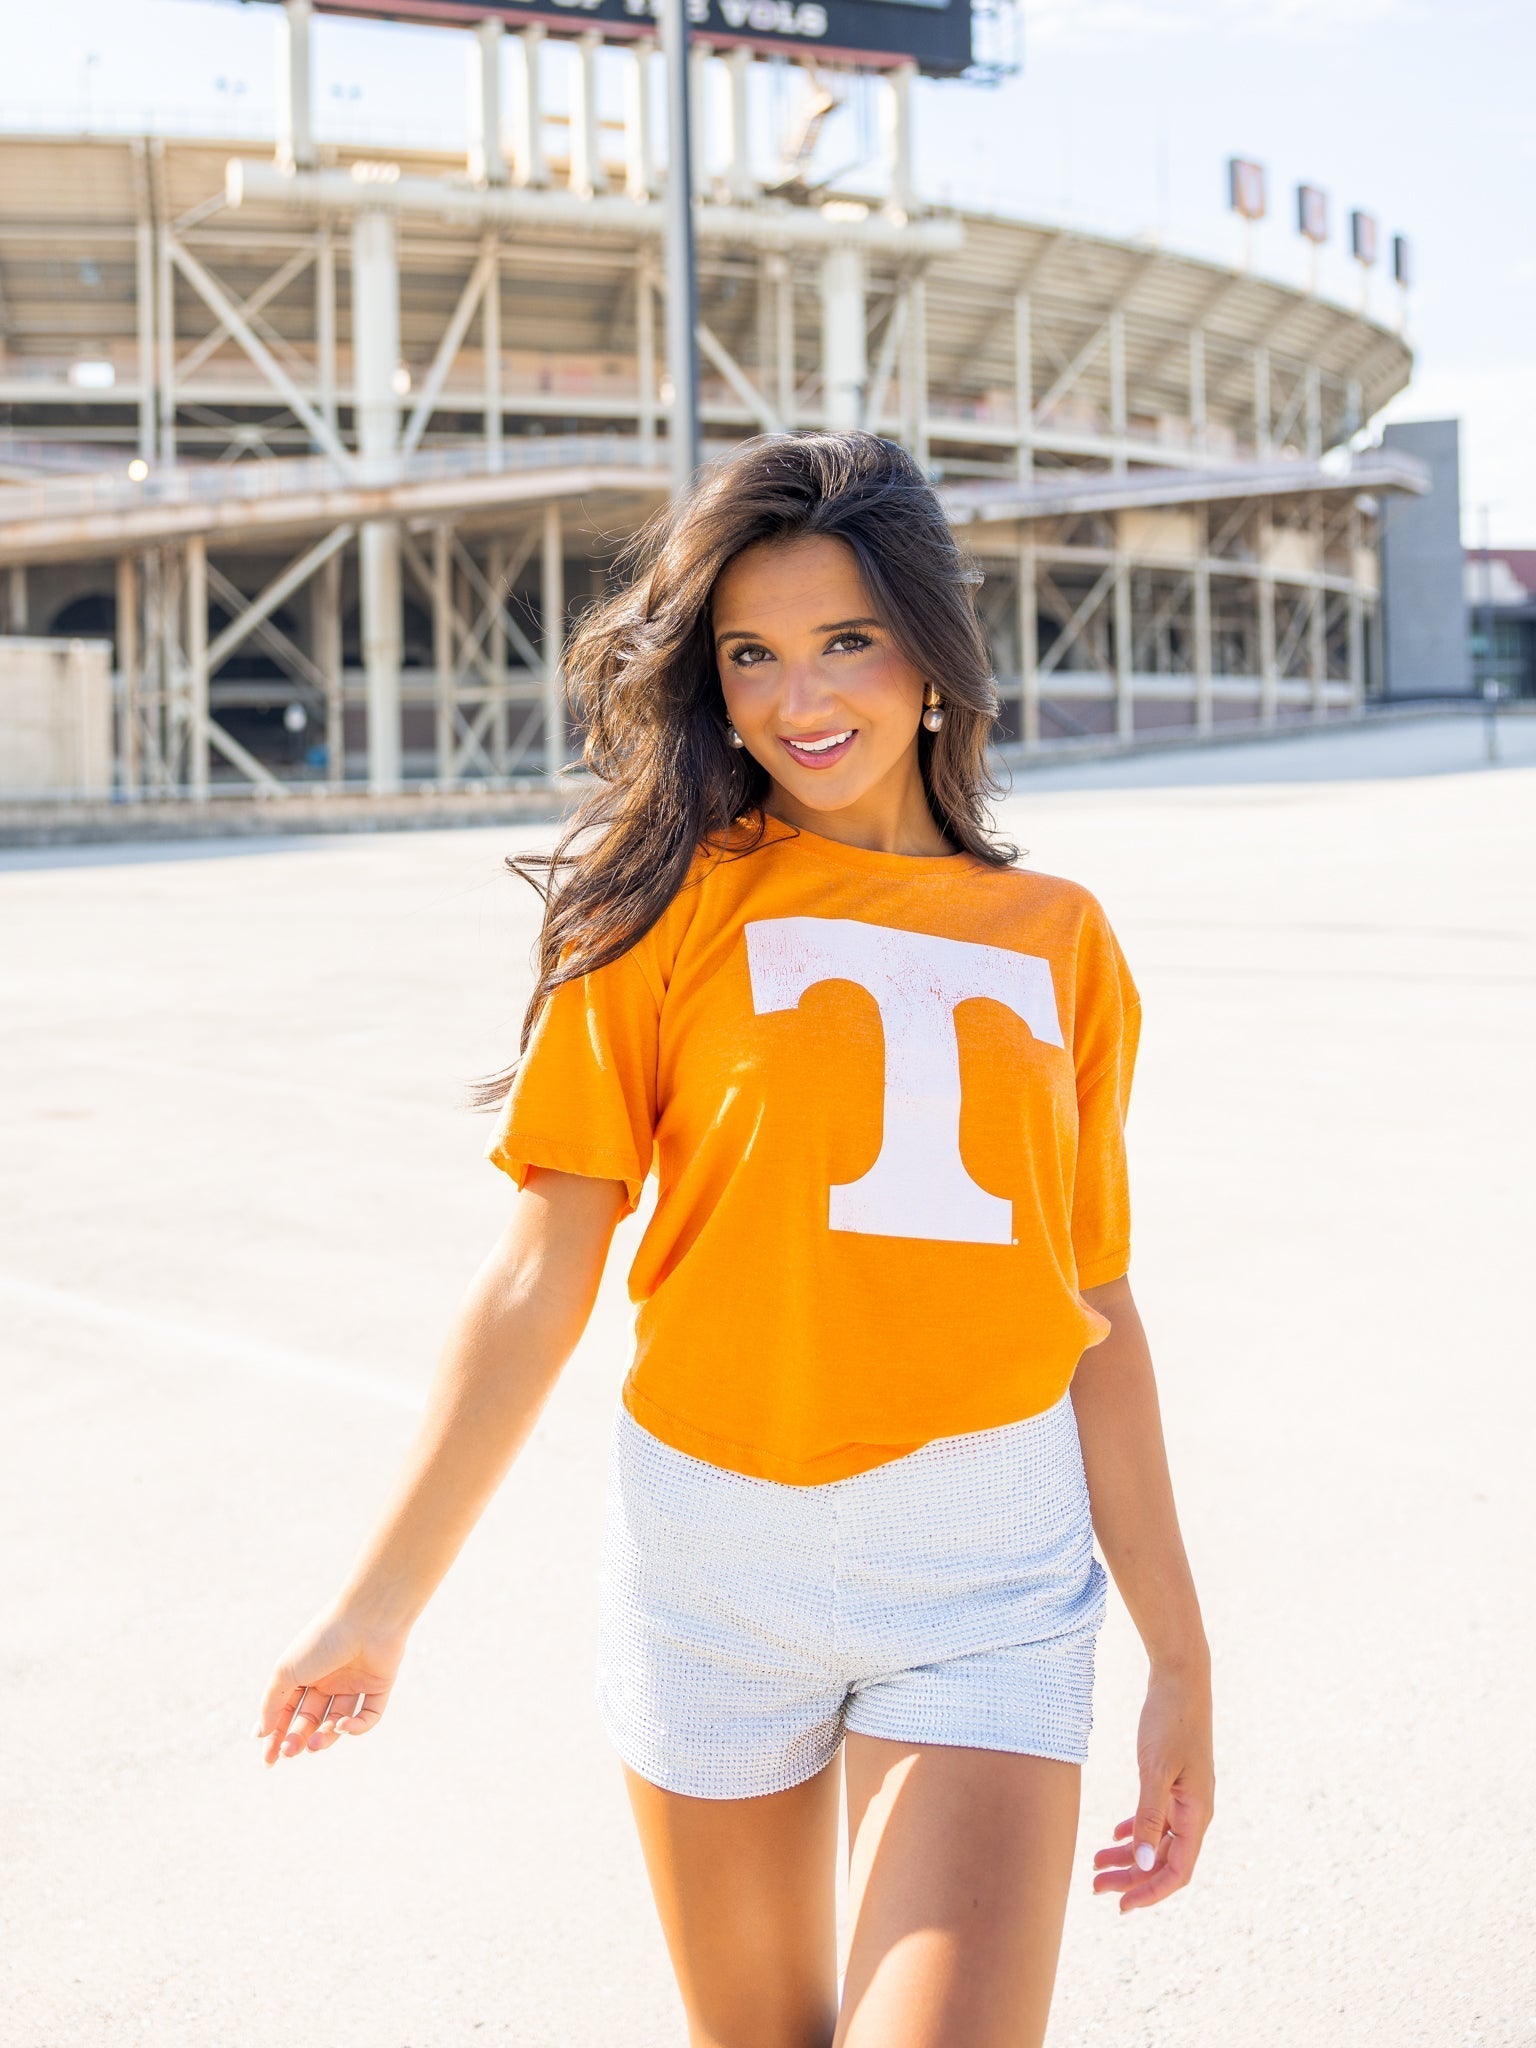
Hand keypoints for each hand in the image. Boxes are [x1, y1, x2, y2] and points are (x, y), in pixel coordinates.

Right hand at [252, 1604, 409, 1768]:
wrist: (367, 1618)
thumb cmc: (322, 1641)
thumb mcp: (286, 1672)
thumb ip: (271, 1703)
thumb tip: (260, 1734)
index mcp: (305, 1672)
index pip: (287, 1711)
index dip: (277, 1736)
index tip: (270, 1761)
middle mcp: (329, 1679)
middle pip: (311, 1720)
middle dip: (298, 1739)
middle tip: (292, 1750)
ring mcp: (355, 1684)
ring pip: (337, 1723)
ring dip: (325, 1738)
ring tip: (315, 1744)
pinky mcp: (379, 1687)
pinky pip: (368, 1716)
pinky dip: (356, 1728)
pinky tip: (343, 1726)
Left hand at [1092, 1664, 1213, 1911]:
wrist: (1180, 1679)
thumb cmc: (1170, 1721)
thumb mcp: (1155, 1770)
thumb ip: (1149, 1816)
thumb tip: (1141, 1863)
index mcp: (1197, 1814)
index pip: (1177, 1871)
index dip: (1150, 1893)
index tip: (1121, 1906)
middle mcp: (1195, 1812)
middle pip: (1163, 1860)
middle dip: (1131, 1879)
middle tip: (1095, 1888)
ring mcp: (1185, 1797)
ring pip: (1156, 1841)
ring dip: (1128, 1857)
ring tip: (1095, 1865)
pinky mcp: (1173, 1781)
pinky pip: (1156, 1818)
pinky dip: (1134, 1831)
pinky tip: (1114, 1836)